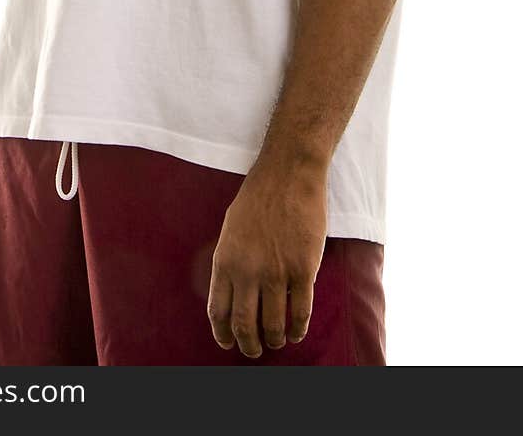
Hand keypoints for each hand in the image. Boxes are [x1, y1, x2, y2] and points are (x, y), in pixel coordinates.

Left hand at [207, 161, 327, 358]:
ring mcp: (276, 272)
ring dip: (275, 339)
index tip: (228, 343)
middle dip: (249, 345)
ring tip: (278, 341)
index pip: (219, 311)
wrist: (289, 173)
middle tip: (255, 349)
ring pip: (273, 324)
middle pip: (244, 325)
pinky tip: (297, 331)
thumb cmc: (259, 196)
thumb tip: (230, 291)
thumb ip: (230, 260)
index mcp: (225, 260)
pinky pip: (300, 311)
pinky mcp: (303, 270)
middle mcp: (248, 271)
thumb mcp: (231, 227)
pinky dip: (298, 328)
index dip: (223, 334)